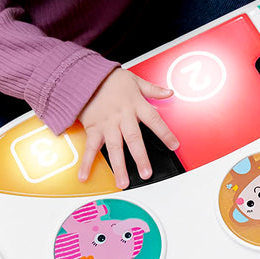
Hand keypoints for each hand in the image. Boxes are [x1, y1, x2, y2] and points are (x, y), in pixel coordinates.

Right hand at [78, 68, 178, 188]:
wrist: (85, 75)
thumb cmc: (109, 79)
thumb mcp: (134, 80)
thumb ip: (152, 89)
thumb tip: (169, 93)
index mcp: (135, 105)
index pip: (154, 120)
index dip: (165, 133)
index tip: (174, 146)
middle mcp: (122, 116)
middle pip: (134, 139)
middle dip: (140, 158)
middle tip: (146, 174)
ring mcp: (107, 124)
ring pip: (114, 147)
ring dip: (118, 166)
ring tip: (122, 182)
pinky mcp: (93, 128)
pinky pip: (91, 148)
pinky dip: (87, 163)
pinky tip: (85, 176)